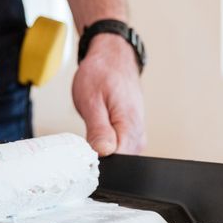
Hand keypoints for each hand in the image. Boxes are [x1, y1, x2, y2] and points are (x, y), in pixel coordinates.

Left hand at [72, 34, 145, 155]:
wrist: (113, 59)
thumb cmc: (101, 74)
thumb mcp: (91, 100)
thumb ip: (98, 130)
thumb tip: (103, 154)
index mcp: (130, 127)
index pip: (118, 163)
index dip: (97, 162)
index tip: (84, 151)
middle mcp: (138, 135)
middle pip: (117, 163)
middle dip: (97, 157)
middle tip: (85, 134)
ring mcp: (136, 136)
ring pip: (116, 158)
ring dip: (100, 150)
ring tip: (93, 126)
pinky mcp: (132, 136)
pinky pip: (118, 150)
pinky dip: (104, 144)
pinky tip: (98, 129)